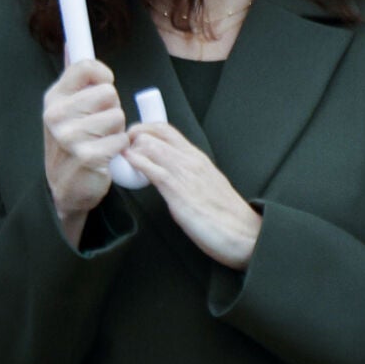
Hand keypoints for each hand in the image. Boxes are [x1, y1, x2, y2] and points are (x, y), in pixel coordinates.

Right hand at [42, 59, 127, 245]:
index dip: (103, 75)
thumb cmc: (71, 143)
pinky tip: (104, 157)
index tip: (103, 86)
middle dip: (112, 109)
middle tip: (99, 126)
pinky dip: (119, 149)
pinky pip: (121, 140)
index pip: (86, 65)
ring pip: (118, 116)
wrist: (64, 189)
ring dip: (116, 130)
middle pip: (109, 92)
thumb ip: (73, 78)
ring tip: (100, 142)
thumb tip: (73, 43)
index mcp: (54, 98)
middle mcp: (57, 115)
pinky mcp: (86, 156)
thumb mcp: (65, 108)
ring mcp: (69, 136)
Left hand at [121, 122, 261, 268]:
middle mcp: (192, 160)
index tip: (131, 138)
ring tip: (120, 158)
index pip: (166, 130)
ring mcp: (185, 174)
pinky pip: (152, 169)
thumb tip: (167, 178)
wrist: (245, 234)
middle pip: (156, 133)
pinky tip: (127, 165)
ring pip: (151, 146)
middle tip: (120, 146)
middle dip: (132, 135)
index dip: (145, 129)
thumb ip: (187, 177)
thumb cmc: (227, 216)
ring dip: (131, 149)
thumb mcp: (206, 187)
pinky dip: (135, 163)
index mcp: (198, 158)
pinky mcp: (179, 192)